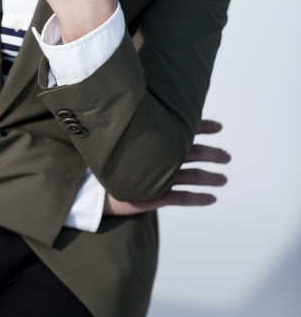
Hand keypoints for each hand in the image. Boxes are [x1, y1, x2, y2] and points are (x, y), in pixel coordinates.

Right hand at [103, 120, 230, 215]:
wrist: (88, 186)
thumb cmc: (104, 162)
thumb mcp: (122, 142)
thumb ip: (138, 131)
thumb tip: (148, 117)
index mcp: (153, 140)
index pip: (183, 129)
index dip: (202, 126)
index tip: (219, 127)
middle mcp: (159, 157)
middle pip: (195, 152)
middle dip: (213, 153)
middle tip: (227, 157)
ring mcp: (158, 177)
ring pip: (194, 175)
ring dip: (211, 176)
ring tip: (224, 178)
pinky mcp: (155, 196)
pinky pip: (183, 197)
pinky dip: (199, 198)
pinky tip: (212, 199)